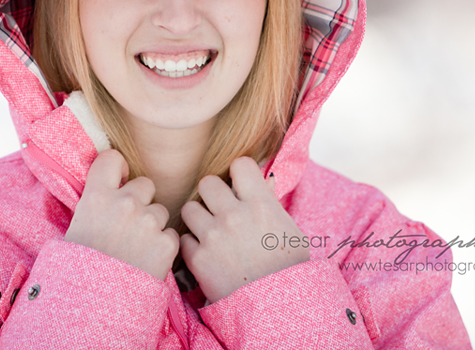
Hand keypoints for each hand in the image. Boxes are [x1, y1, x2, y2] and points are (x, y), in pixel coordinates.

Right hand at [64, 149, 179, 279]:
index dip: (119, 168)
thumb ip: (95, 205)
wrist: (93, 307)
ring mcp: (148, 222)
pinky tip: (147, 261)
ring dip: (152, 225)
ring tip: (136, 249)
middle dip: (141, 200)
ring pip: (160, 210)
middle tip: (129, 225)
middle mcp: (125, 203)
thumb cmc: (78, 270)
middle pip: (145, 185)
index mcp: (96, 197)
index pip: (111, 158)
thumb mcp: (76, 229)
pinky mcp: (166, 243)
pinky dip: (163, 246)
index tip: (120, 179)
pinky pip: (170, 235)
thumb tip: (104, 194)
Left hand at [180, 157, 309, 302]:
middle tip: (220, 208)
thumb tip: (260, 181)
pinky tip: (206, 253)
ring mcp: (213, 236)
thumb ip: (269, 203)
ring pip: (189, 208)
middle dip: (212, 194)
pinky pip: (184, 239)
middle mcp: (234, 215)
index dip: (239, 173)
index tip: (240, 185)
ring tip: (210, 231)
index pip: (239, 164)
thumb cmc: (288, 269)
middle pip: (207, 182)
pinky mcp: (198, 259)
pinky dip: (193, 245)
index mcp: (260, 203)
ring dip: (198, 218)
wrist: (276, 309)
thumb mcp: (289, 230)